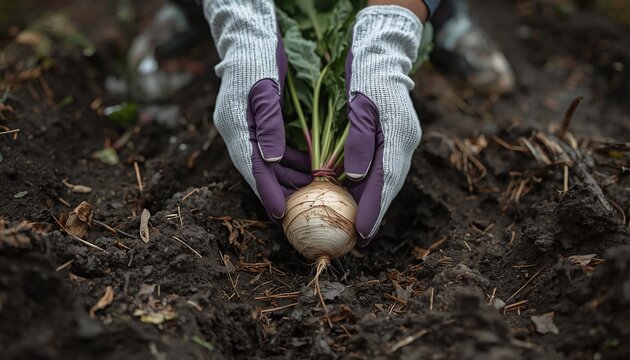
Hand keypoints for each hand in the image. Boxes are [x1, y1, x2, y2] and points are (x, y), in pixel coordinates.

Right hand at [205, 0, 310, 218]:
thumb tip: (272, 159)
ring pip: (267, 163)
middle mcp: (236, 131)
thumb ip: (269, 125)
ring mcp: (244, 128)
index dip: (266, 193)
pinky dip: (289, 161)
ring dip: (288, 178)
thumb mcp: (266, 89)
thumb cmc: (258, 58)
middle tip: (302, 211)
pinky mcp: (254, 123)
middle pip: (259, 172)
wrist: (247, 36)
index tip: (281, 215)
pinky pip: (271, 150)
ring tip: (312, 194)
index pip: (251, 169)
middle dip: (280, 192)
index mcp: (234, 126)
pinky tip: (309, 169)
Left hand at [344, 5, 422, 244]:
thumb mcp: (359, 105)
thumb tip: (354, 176)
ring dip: (374, 202)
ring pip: (388, 179)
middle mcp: (404, 142)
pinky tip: (358, 197)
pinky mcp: (395, 136)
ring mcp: (402, 140)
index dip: (373, 209)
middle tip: (360, 239)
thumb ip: (360, 141)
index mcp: (398, 136)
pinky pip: (384, 167)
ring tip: (359, 227)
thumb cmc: (367, 74)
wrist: (384, 51)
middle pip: (389, 185)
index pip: (385, 181)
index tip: (362, 233)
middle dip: (375, 213)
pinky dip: (372, 185)